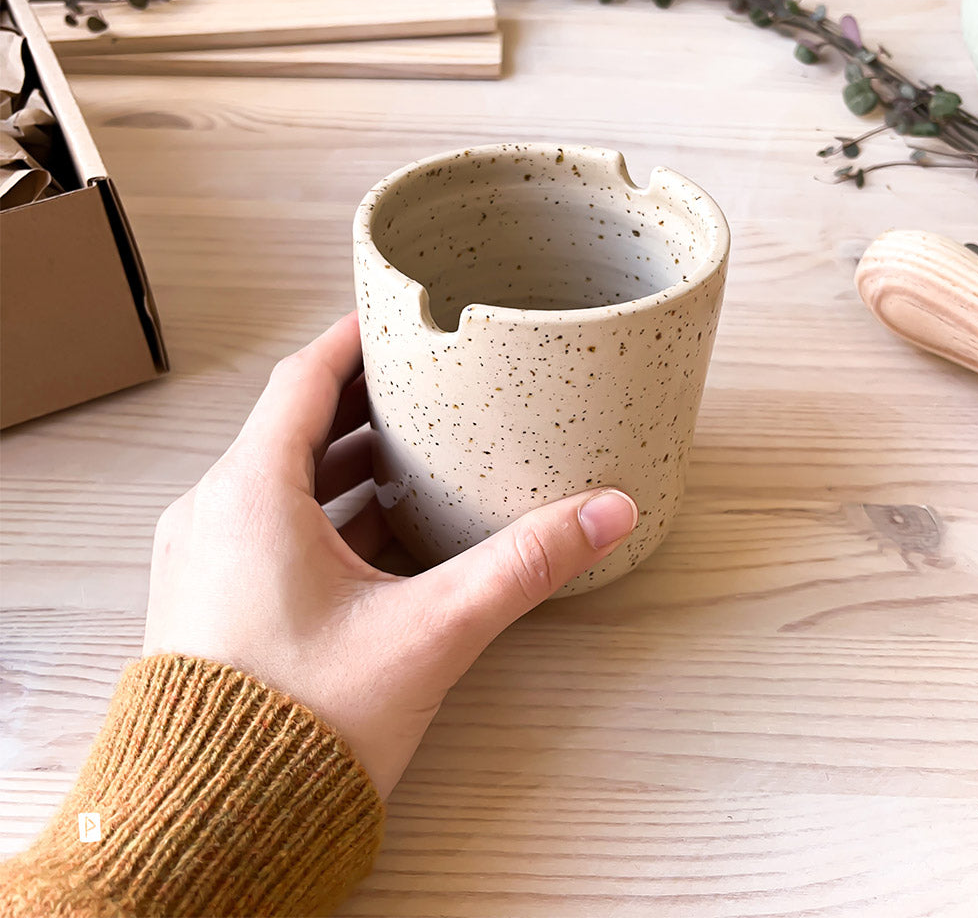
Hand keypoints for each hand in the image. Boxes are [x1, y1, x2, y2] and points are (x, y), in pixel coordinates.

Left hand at [142, 313, 637, 798]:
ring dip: (341, 462)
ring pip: (278, 479)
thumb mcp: (427, 632)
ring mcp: (206, 559)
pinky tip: (375, 533)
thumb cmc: (296, 729)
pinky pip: (267, 526)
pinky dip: (320, 512)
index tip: (391, 318)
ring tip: (409, 454)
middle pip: (291, 425)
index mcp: (252, 496)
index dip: (351, 341)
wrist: (210, 828)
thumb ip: (521, 566)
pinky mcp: (212, 600)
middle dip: (359, 403)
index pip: (302, 379)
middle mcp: (215, 514)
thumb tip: (604, 515)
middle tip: (418, 385)